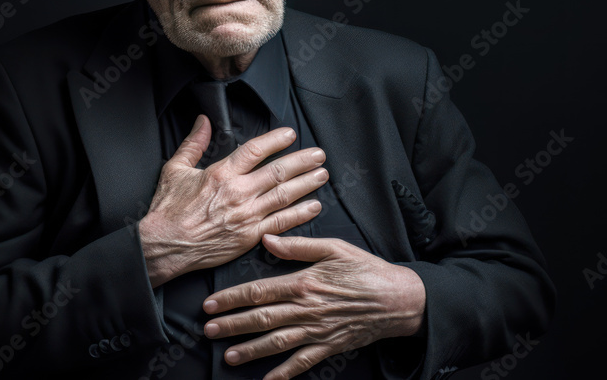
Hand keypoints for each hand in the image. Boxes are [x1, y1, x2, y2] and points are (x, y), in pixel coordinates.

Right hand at [138, 115, 327, 286]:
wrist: (163, 246)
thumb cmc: (167, 210)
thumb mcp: (175, 169)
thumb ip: (193, 144)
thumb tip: (202, 121)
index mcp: (221, 174)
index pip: (255, 150)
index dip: (275, 140)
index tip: (291, 134)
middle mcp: (238, 193)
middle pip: (278, 172)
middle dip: (302, 161)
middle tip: (319, 154)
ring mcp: (246, 216)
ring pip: (284, 196)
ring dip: (306, 184)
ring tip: (322, 174)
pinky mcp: (249, 237)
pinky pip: (280, 223)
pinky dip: (300, 214)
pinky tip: (313, 206)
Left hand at [202, 234, 425, 379]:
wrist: (398, 299)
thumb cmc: (366, 269)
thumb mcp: (334, 248)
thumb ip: (298, 246)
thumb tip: (266, 239)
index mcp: (303, 283)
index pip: (259, 292)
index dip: (231, 299)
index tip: (210, 304)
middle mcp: (306, 310)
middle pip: (261, 320)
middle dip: (232, 326)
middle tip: (208, 332)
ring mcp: (317, 331)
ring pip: (276, 343)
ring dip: (250, 351)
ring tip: (228, 357)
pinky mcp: (329, 346)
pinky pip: (302, 363)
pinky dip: (284, 374)